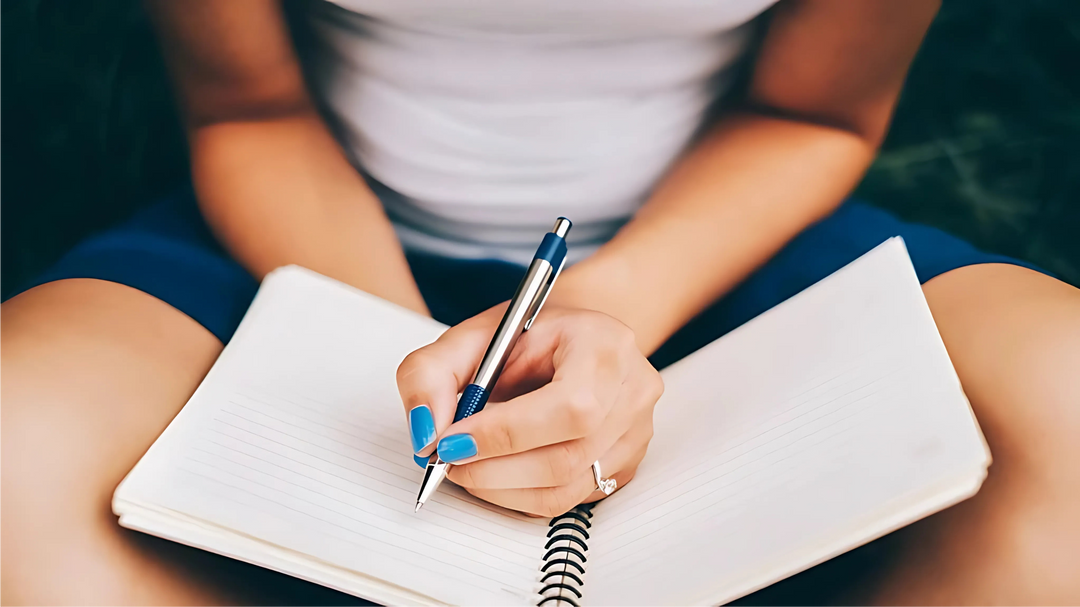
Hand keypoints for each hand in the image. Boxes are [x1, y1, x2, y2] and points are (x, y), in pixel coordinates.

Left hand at [397, 304, 663, 516]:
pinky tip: (498, 470)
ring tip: (467, 465)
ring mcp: (637, 432)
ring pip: (566, 488)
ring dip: (502, 487)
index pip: (569, 406)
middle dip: (494, 468)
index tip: (449, 442)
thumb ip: (432, 374)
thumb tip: (426, 433)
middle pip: (568, 456)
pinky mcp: (626, 465)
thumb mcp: (472, 335)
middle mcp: (633, 390)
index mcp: (605, 344)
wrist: (574, 336)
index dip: (504, 434)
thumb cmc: (530, 334)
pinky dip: (522, 493)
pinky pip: (570, 499)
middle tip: (447, 460)